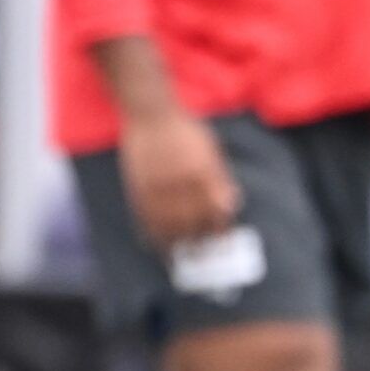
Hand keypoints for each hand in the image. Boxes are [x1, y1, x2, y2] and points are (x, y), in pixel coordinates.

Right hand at [118, 108, 240, 245]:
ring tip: (181, 257)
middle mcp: (181, 181)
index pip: (215, 211)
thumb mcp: (212, 150)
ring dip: (175, 245)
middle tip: (204, 258)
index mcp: (203, 172)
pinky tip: (156, 245)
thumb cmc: (187, 130)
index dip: (219, 231)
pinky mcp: (138, 186)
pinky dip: (150, 234)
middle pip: (192, 222)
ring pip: (167, 224)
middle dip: (200, 243)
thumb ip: (221, 178)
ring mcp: (157, 185)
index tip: (222, 244)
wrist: (150, 112)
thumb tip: (231, 205)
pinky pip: (144, 217)